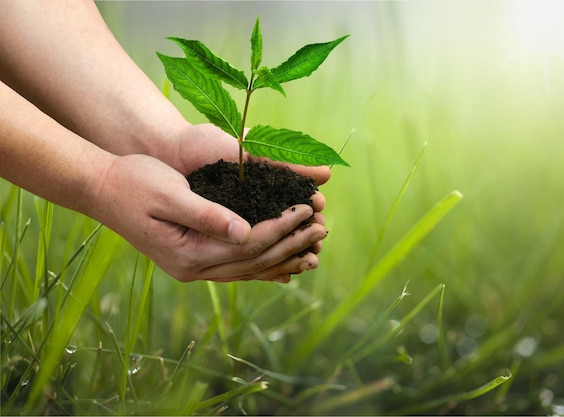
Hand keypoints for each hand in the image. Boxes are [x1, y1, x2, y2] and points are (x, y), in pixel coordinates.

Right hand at [94, 154, 327, 281]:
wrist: (103, 189)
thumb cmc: (134, 182)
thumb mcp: (169, 193)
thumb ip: (207, 215)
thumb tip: (246, 232)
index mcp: (188, 253)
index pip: (248, 245)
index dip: (281, 227)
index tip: (307, 209)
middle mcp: (193, 269)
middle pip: (254, 262)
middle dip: (290, 244)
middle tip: (322, 228)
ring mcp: (193, 268)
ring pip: (249, 269)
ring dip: (282, 259)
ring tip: (314, 250)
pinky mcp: (195, 260)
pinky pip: (237, 268)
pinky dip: (263, 264)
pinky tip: (284, 263)